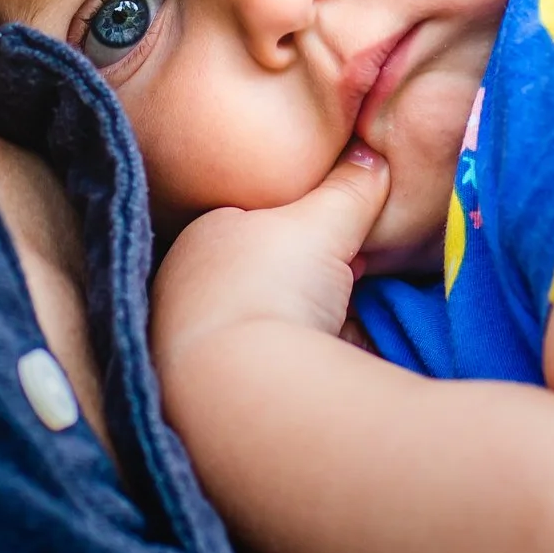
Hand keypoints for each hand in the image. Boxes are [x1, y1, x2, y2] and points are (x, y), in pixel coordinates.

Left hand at [151, 145, 391, 371]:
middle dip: (299, 285)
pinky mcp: (203, 395)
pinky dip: (284, 367)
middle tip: (340, 290)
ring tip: (331, 333)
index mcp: (200, 238)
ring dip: (293, 329)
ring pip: (256, 327)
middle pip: (256, 280)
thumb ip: (348, 188)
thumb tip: (371, 157)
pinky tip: (311, 369)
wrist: (238, 388)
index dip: (298, 232)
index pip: (250, 224)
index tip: (334, 245)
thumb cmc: (270, 286)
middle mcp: (183, 290)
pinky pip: (253, 370)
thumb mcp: (323, 222)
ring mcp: (187, 345)